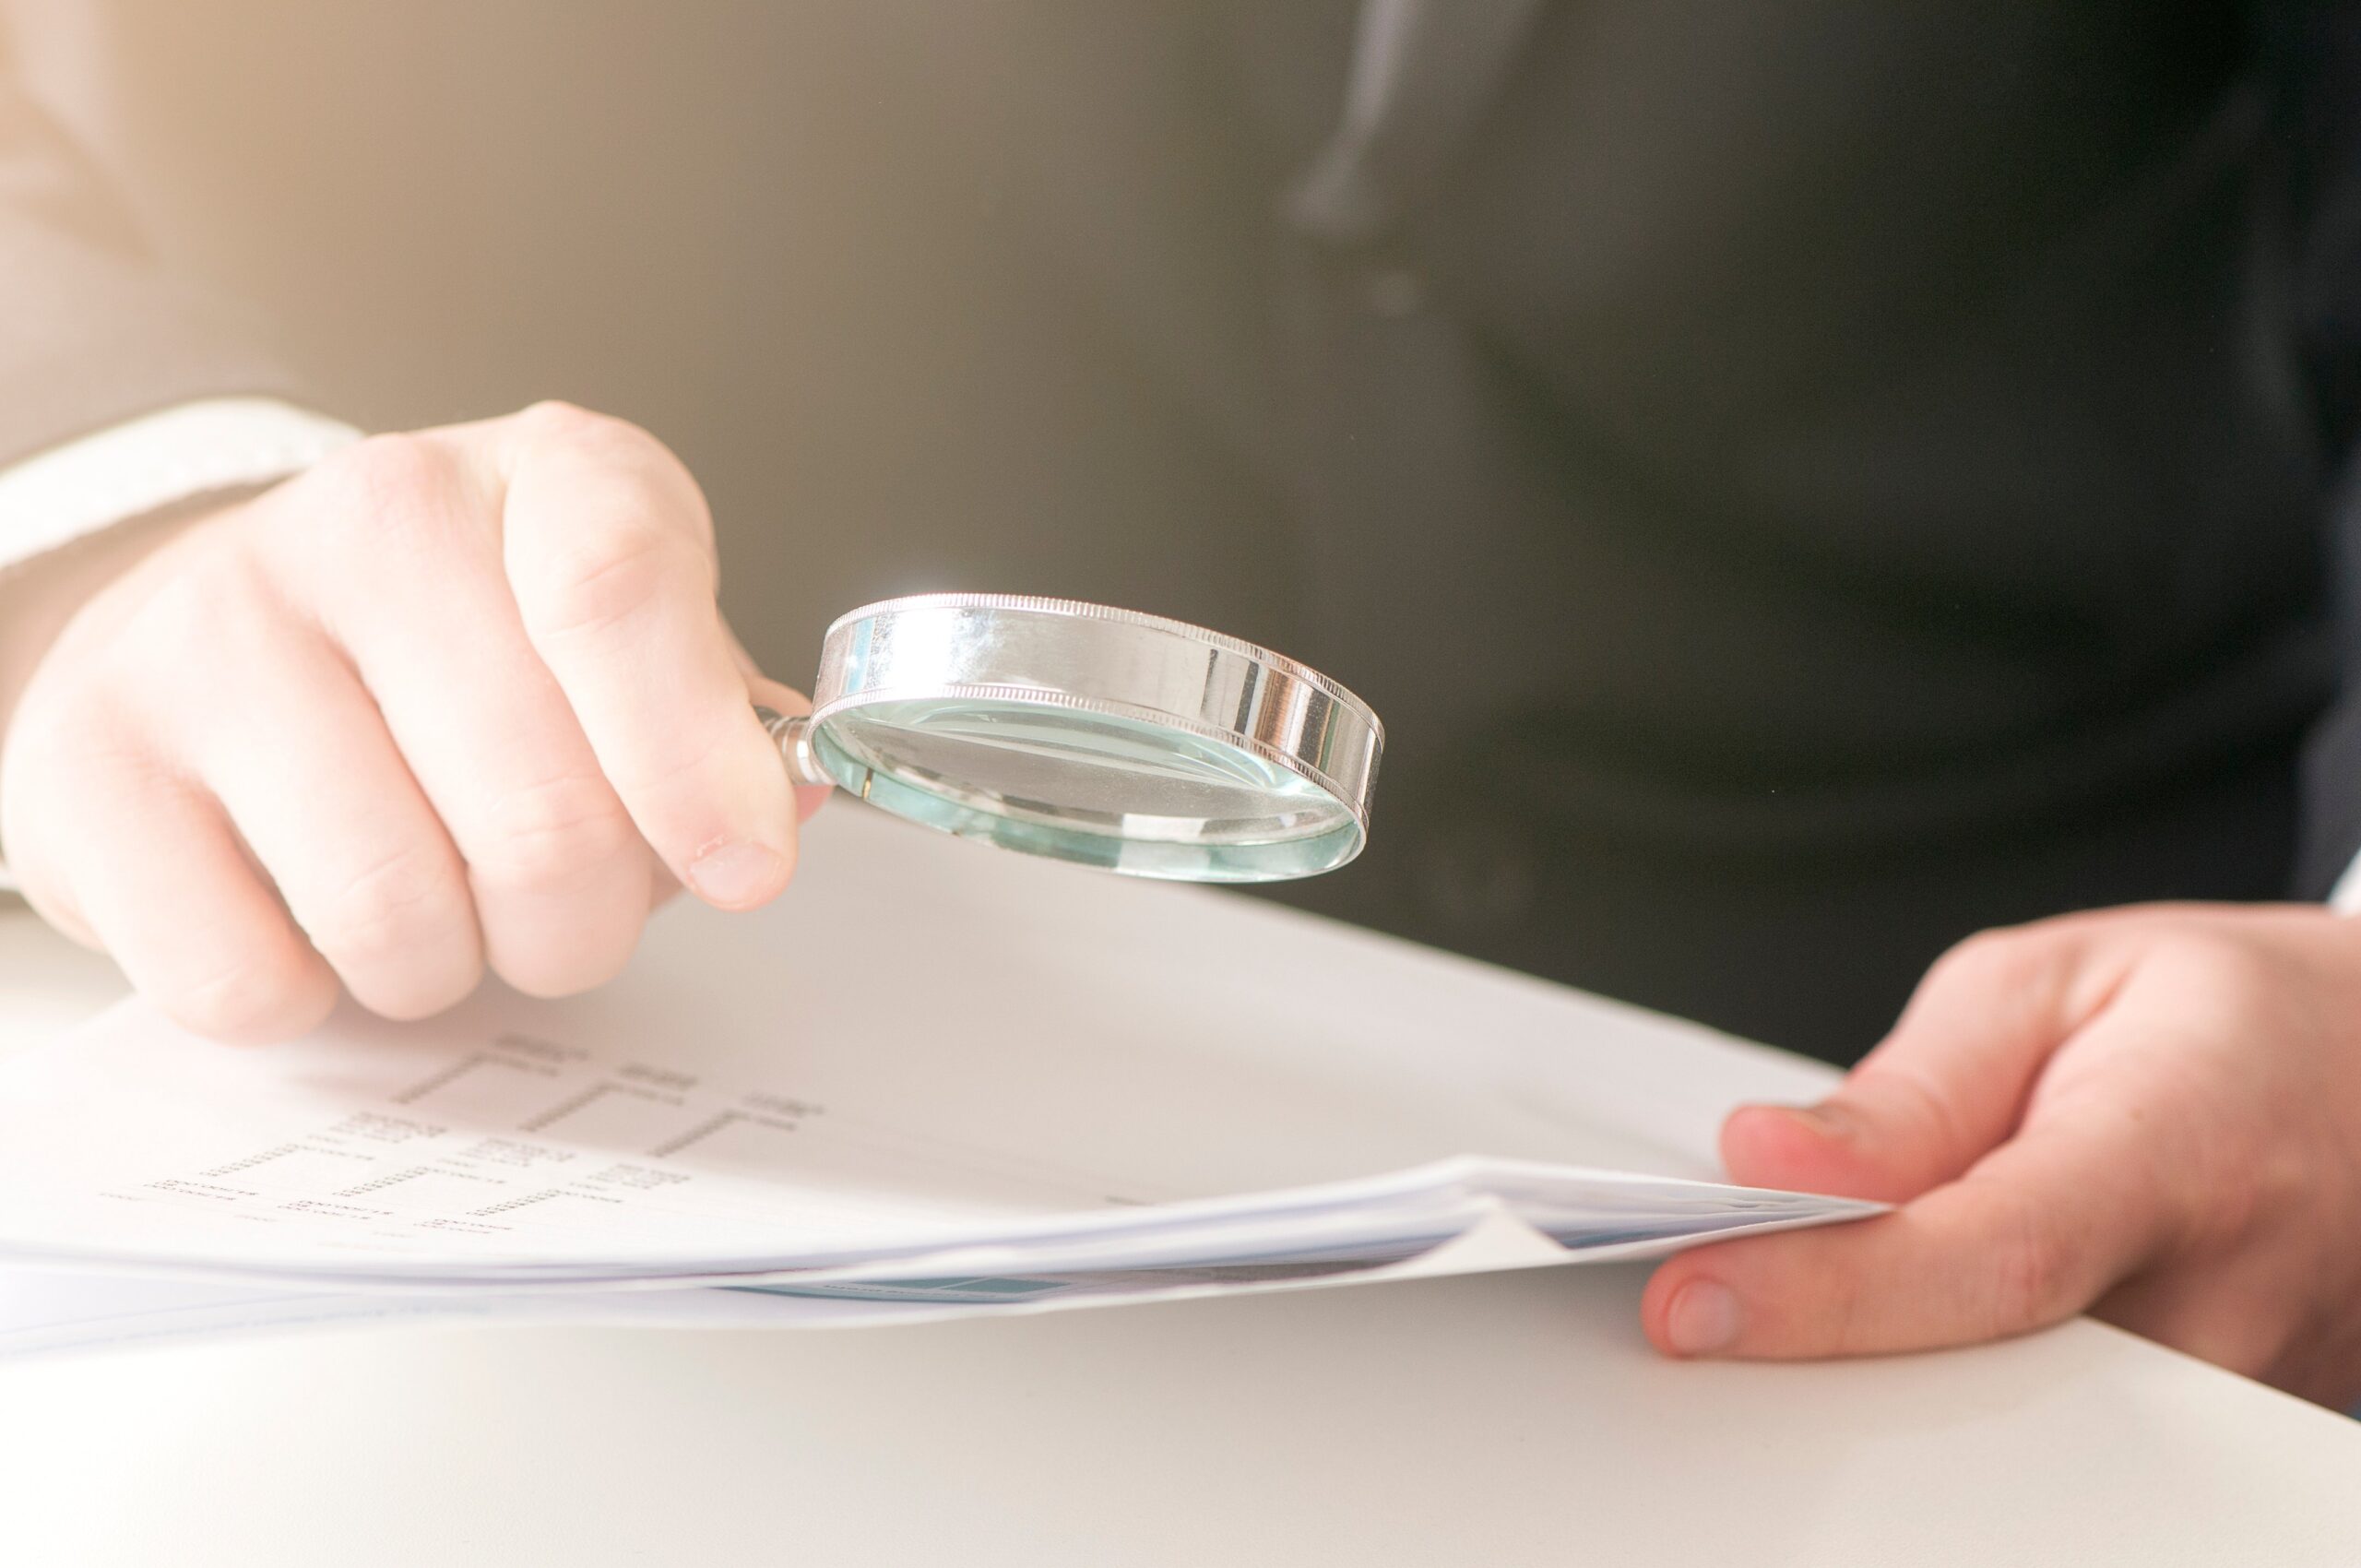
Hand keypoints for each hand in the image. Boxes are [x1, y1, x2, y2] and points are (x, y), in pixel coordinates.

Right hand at [0, 402, 822, 1041]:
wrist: (225, 637)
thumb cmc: (467, 655)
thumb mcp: (620, 646)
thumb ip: (710, 726)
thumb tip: (769, 819)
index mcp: (542, 477)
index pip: (619, 591)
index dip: (695, 761)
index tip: (743, 869)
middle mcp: (367, 521)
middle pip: (543, 814)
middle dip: (584, 921)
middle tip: (563, 909)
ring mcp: (207, 634)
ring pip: (398, 916)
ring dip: (451, 965)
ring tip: (435, 898)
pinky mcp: (86, 765)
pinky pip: (250, 978)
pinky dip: (311, 998)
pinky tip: (310, 916)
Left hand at [1642, 903, 2360, 1406]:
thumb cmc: (2228, 1018)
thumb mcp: (2050, 985)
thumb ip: (1908, 1089)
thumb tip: (1769, 1164)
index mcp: (2178, 1149)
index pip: (1985, 1261)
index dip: (1826, 1293)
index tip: (1693, 1300)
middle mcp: (2228, 1294)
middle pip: (1987, 1368)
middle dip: (1833, 1329)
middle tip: (1724, 1275)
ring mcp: (2245, 1384)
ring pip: (2014, 1411)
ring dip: (1895, 1353)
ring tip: (1842, 1262)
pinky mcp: (2230, 1432)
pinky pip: (2058, 1422)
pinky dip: (1963, 1372)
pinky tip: (1924, 1304)